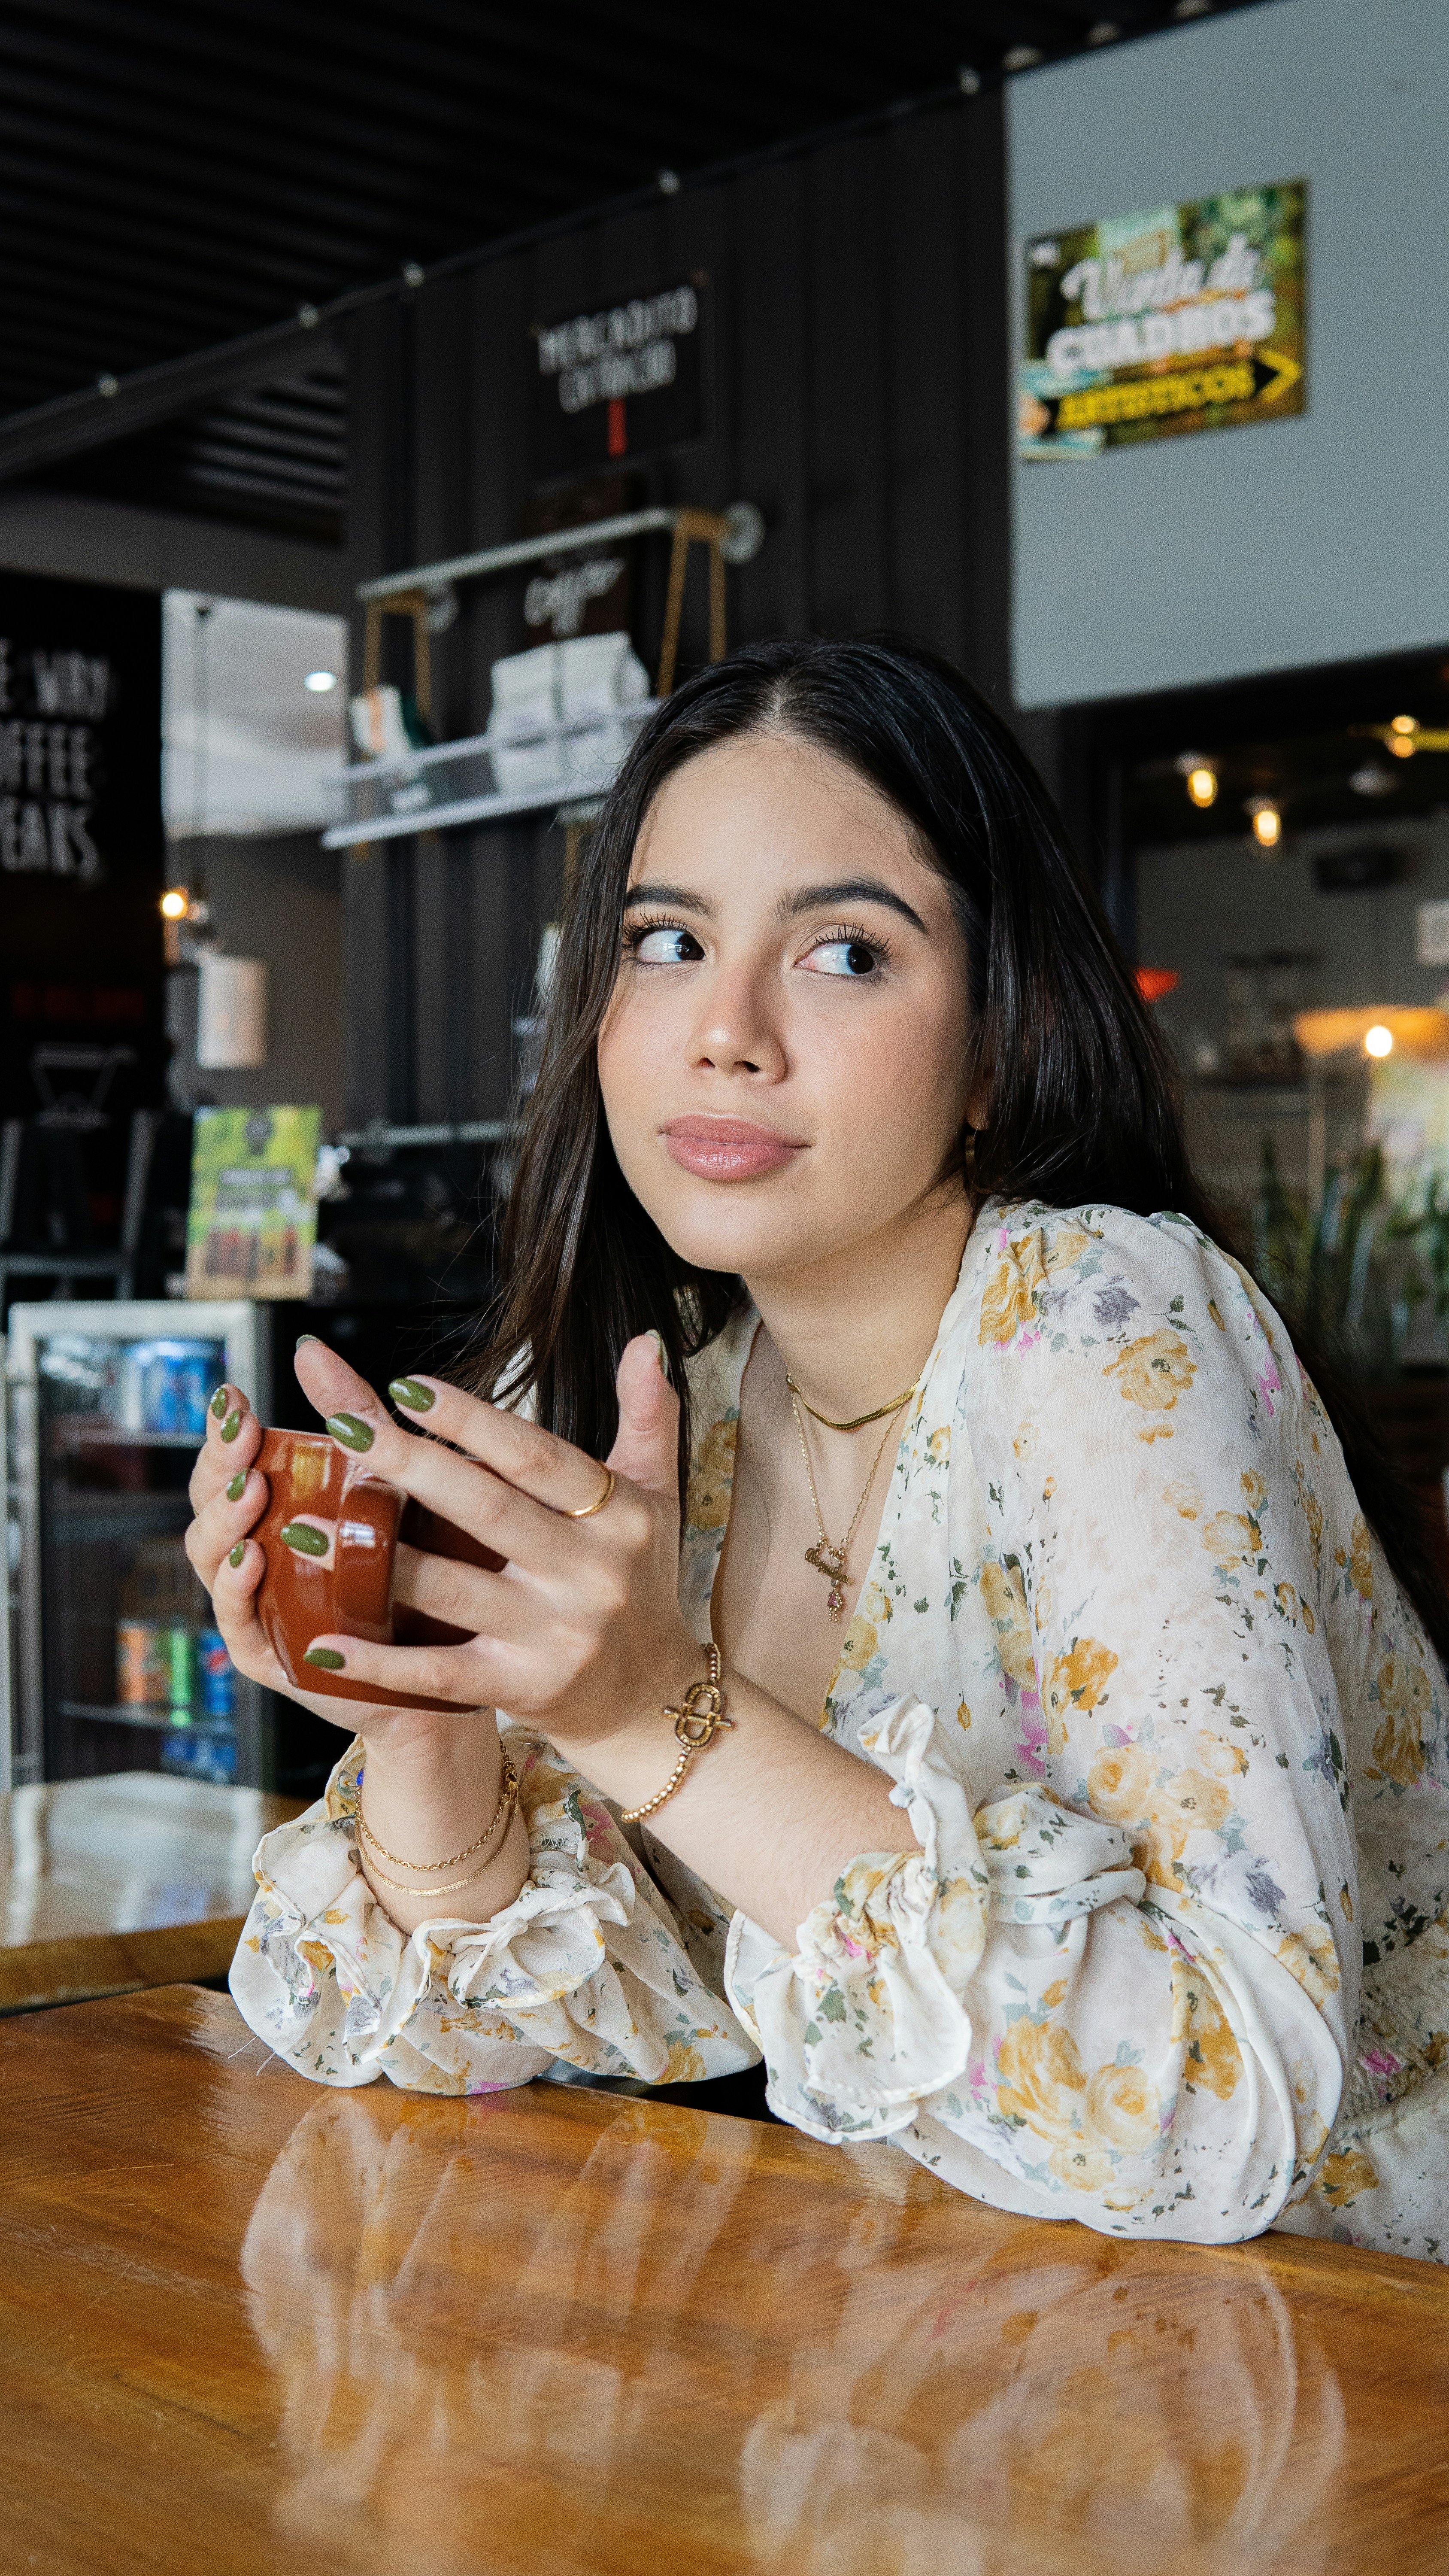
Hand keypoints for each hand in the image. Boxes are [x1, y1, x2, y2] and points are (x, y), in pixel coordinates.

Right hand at [183, 1370, 472, 1748]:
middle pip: (209, 1506)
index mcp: (275, 1510)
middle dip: (218, 1468)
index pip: (228, 1465)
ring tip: (247, 1490)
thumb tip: (311, 1348)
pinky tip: (252, 1557)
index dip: (222, 1432)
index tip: (232, 1396)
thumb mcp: (389, 1481)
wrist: (457, 1655)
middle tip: (241, 1436)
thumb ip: (350, 1417)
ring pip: (213, 1561)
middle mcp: (256, 1553)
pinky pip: (237, 1623)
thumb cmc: (419, 1560)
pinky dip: (238, 1589)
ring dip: (223, 1522)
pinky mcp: (271, 1655)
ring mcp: (257, 1606)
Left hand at [286, 1331, 699, 1745]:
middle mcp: (590, 1573)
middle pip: (485, 1509)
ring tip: (301, 1525)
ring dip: (371, 1558)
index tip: (406, 1387)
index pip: (535, 1457)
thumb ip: (648, 1416)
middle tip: (343, 1427)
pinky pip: (438, 1671)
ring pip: (450, 1588)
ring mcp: (554, 1635)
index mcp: (618, 1516)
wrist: (650, 1696)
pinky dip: (379, 1659)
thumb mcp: (657, 1495)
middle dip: (409, 1466)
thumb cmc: (639, 1578)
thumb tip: (642, 1339)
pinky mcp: (520, 1689)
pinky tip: (321, 1641)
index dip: (471, 1420)